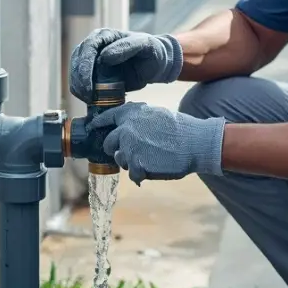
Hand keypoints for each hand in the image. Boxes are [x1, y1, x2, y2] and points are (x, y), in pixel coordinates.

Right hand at [68, 28, 183, 103]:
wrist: (156, 65)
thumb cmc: (152, 51)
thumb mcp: (144, 45)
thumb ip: (126, 47)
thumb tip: (104, 57)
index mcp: (104, 36)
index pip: (87, 48)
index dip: (84, 67)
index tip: (88, 85)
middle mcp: (94, 46)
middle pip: (77, 62)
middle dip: (79, 80)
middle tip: (87, 97)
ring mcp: (92, 60)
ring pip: (76, 73)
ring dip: (78, 88)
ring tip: (88, 101)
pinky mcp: (94, 74)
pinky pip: (82, 82)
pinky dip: (83, 92)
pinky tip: (90, 101)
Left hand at [88, 101, 224, 185]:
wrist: (194, 143)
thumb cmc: (179, 127)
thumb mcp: (156, 113)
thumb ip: (138, 117)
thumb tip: (127, 123)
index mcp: (130, 115)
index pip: (107, 117)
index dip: (98, 123)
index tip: (93, 127)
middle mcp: (126, 131)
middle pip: (109, 144)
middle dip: (116, 148)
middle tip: (130, 151)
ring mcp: (130, 149)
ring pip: (121, 160)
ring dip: (131, 161)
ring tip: (149, 158)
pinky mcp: (137, 166)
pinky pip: (133, 174)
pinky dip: (142, 174)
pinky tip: (154, 167)